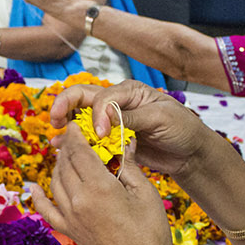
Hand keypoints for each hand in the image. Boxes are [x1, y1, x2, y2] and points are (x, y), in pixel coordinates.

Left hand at [31, 128, 176, 244]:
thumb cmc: (151, 234)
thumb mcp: (146, 193)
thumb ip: (129, 166)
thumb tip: (124, 142)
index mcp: (98, 187)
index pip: (79, 151)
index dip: (76, 135)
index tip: (76, 124)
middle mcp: (78, 201)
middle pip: (65, 164)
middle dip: (68, 147)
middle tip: (73, 137)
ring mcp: (70, 217)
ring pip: (55, 182)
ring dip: (58, 166)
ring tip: (64, 155)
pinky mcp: (69, 232)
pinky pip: (46, 211)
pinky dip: (38, 197)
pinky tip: (34, 187)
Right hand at [47, 81, 211, 178]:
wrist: (190, 153)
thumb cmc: (182, 128)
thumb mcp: (160, 118)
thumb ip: (130, 117)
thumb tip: (103, 117)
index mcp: (128, 91)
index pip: (102, 97)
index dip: (96, 114)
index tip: (101, 134)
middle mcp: (116, 103)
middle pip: (82, 99)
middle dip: (64, 107)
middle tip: (54, 122)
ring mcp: (112, 123)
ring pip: (80, 119)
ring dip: (67, 128)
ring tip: (57, 141)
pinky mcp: (111, 141)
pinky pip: (89, 141)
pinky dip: (76, 145)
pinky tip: (65, 151)